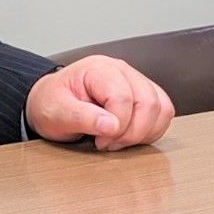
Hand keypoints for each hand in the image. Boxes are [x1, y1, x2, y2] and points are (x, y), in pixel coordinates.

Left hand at [25, 55, 174, 150]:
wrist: (50, 103)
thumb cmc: (52, 104)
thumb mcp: (56, 112)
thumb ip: (82, 117)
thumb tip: (111, 126)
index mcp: (98, 69)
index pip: (123, 97)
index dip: (116, 125)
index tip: (99, 140)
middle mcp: (121, 70)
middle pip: (149, 102)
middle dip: (132, 132)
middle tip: (108, 144)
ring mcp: (135, 81)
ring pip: (162, 108)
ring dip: (144, 133)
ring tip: (117, 141)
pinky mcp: (143, 95)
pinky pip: (163, 114)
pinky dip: (151, 131)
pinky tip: (129, 137)